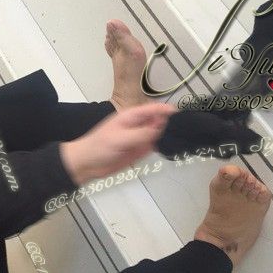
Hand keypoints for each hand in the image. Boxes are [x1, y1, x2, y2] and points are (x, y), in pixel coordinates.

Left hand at [60, 102, 175, 184]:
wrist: (87, 164)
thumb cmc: (98, 146)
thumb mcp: (120, 139)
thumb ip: (141, 134)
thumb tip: (160, 129)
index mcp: (132, 116)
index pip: (154, 109)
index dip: (168, 110)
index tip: (181, 116)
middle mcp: (139, 124)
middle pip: (160, 120)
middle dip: (172, 124)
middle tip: (185, 131)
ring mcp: (140, 137)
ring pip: (160, 133)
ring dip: (170, 135)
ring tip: (183, 140)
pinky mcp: (140, 149)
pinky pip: (156, 145)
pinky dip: (164, 146)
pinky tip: (173, 148)